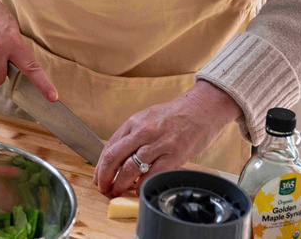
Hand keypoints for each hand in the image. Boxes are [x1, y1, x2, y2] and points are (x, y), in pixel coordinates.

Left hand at [93, 81, 242, 197]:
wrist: (202, 108)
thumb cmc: (176, 115)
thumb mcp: (148, 118)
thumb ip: (133, 135)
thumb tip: (119, 156)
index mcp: (134, 122)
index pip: (110, 146)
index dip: (100, 166)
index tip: (98, 177)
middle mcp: (143, 132)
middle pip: (114, 157)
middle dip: (104, 176)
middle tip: (103, 188)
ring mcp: (159, 144)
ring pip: (130, 168)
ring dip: (120, 184)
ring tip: (117, 191)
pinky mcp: (175, 155)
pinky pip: (152, 174)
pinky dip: (142, 185)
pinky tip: (138, 190)